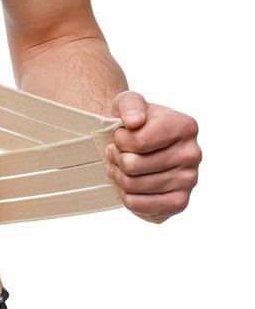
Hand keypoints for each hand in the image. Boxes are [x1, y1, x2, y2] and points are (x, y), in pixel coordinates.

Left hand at [104, 91, 201, 223]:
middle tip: (114, 153)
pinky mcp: (180, 202)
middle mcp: (193, 153)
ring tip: (118, 166)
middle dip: (116, 158)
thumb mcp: (127, 103)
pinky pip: (139, 205)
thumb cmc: (131, 122)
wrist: (135, 143)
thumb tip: (134, 121)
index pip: (138, 141)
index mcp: (185, 126)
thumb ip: (130, 104)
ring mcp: (190, 180)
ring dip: (118, 175)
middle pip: (133, 165)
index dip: (119, 140)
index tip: (120, 135)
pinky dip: (125, 195)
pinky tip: (127, 183)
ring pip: (133, 185)